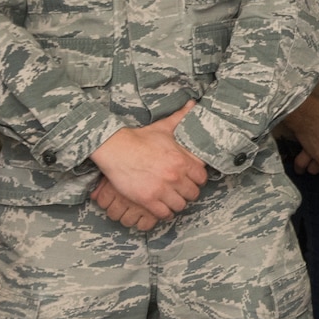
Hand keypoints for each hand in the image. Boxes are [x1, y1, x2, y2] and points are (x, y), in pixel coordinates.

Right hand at [89, 101, 207, 221]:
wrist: (116, 149)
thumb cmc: (140, 138)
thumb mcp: (163, 127)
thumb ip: (181, 117)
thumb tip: (193, 104)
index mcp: (181, 160)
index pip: (202, 178)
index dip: (197, 179)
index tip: (190, 179)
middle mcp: (174, 176)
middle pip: (192, 194)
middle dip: (187, 192)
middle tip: (179, 190)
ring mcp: (161, 189)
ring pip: (179, 205)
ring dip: (176, 203)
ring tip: (170, 198)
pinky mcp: (147, 199)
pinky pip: (164, 214)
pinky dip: (164, 212)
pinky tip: (160, 205)